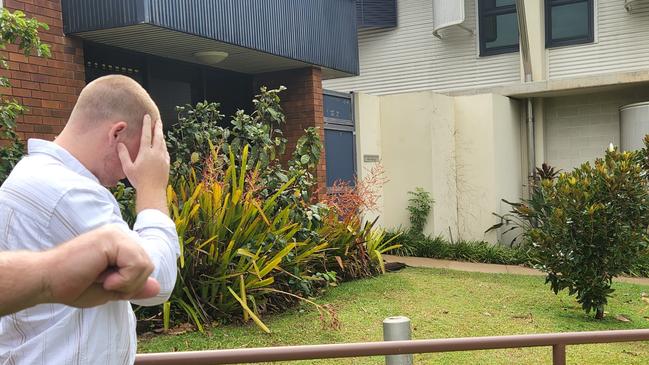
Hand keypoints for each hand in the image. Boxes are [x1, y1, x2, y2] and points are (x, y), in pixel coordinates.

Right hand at [43, 225, 159, 307]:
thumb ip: (134, 286)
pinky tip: (101, 277)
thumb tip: (158, 287)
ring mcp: (116, 234)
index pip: (144, 267)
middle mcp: (120, 234)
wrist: (46, 281)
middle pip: (148, 266)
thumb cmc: (72, 285)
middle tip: (103, 284)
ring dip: (125, 283)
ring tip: (101, 280)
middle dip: (130, 285)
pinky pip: (136, 264)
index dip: (130, 285)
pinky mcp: (111, 239)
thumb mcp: (110, 291)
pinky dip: (123, 279)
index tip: (106, 285)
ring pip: (145, 265)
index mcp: (120, 244)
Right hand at [118, 114, 169, 213]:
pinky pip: (166, 151)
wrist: (153, 191)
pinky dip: (164, 146)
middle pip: (158, 136)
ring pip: (163, 143)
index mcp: (146, 152)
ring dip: (161, 136)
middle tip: (158, 119)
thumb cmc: (138, 180)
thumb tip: (120, 144)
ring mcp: (163, 158)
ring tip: (160, 131)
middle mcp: (156, 153)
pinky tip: (163, 146)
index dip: (146, 124)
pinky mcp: (167, 163)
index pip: (146, 134)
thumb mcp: (128, 168)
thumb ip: (124, 155)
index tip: (147, 116)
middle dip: (158, 127)